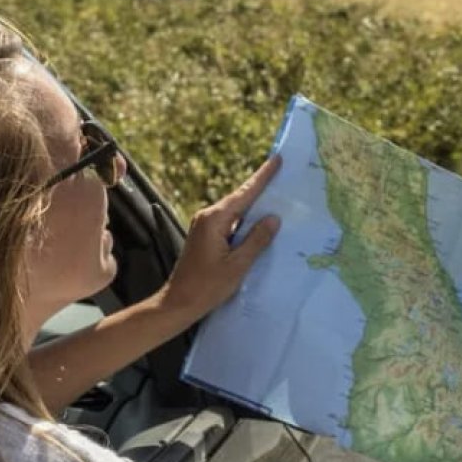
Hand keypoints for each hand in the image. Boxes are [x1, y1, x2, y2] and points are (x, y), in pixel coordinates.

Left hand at [158, 155, 282, 324]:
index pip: (244, 193)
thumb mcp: (238, 265)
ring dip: (254, 207)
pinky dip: (245, 221)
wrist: (178, 302)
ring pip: (235, 212)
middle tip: (282, 175)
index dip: (262, 177)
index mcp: (215, 220)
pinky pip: (230, 223)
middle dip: (261, 189)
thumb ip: (256, 240)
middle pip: (240, 199)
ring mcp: (204, 226)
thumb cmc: (207, 287)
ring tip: (278, 198)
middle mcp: (207, 217)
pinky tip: (260, 225)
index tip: (276, 159)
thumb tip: (273, 218)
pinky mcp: (205, 236)